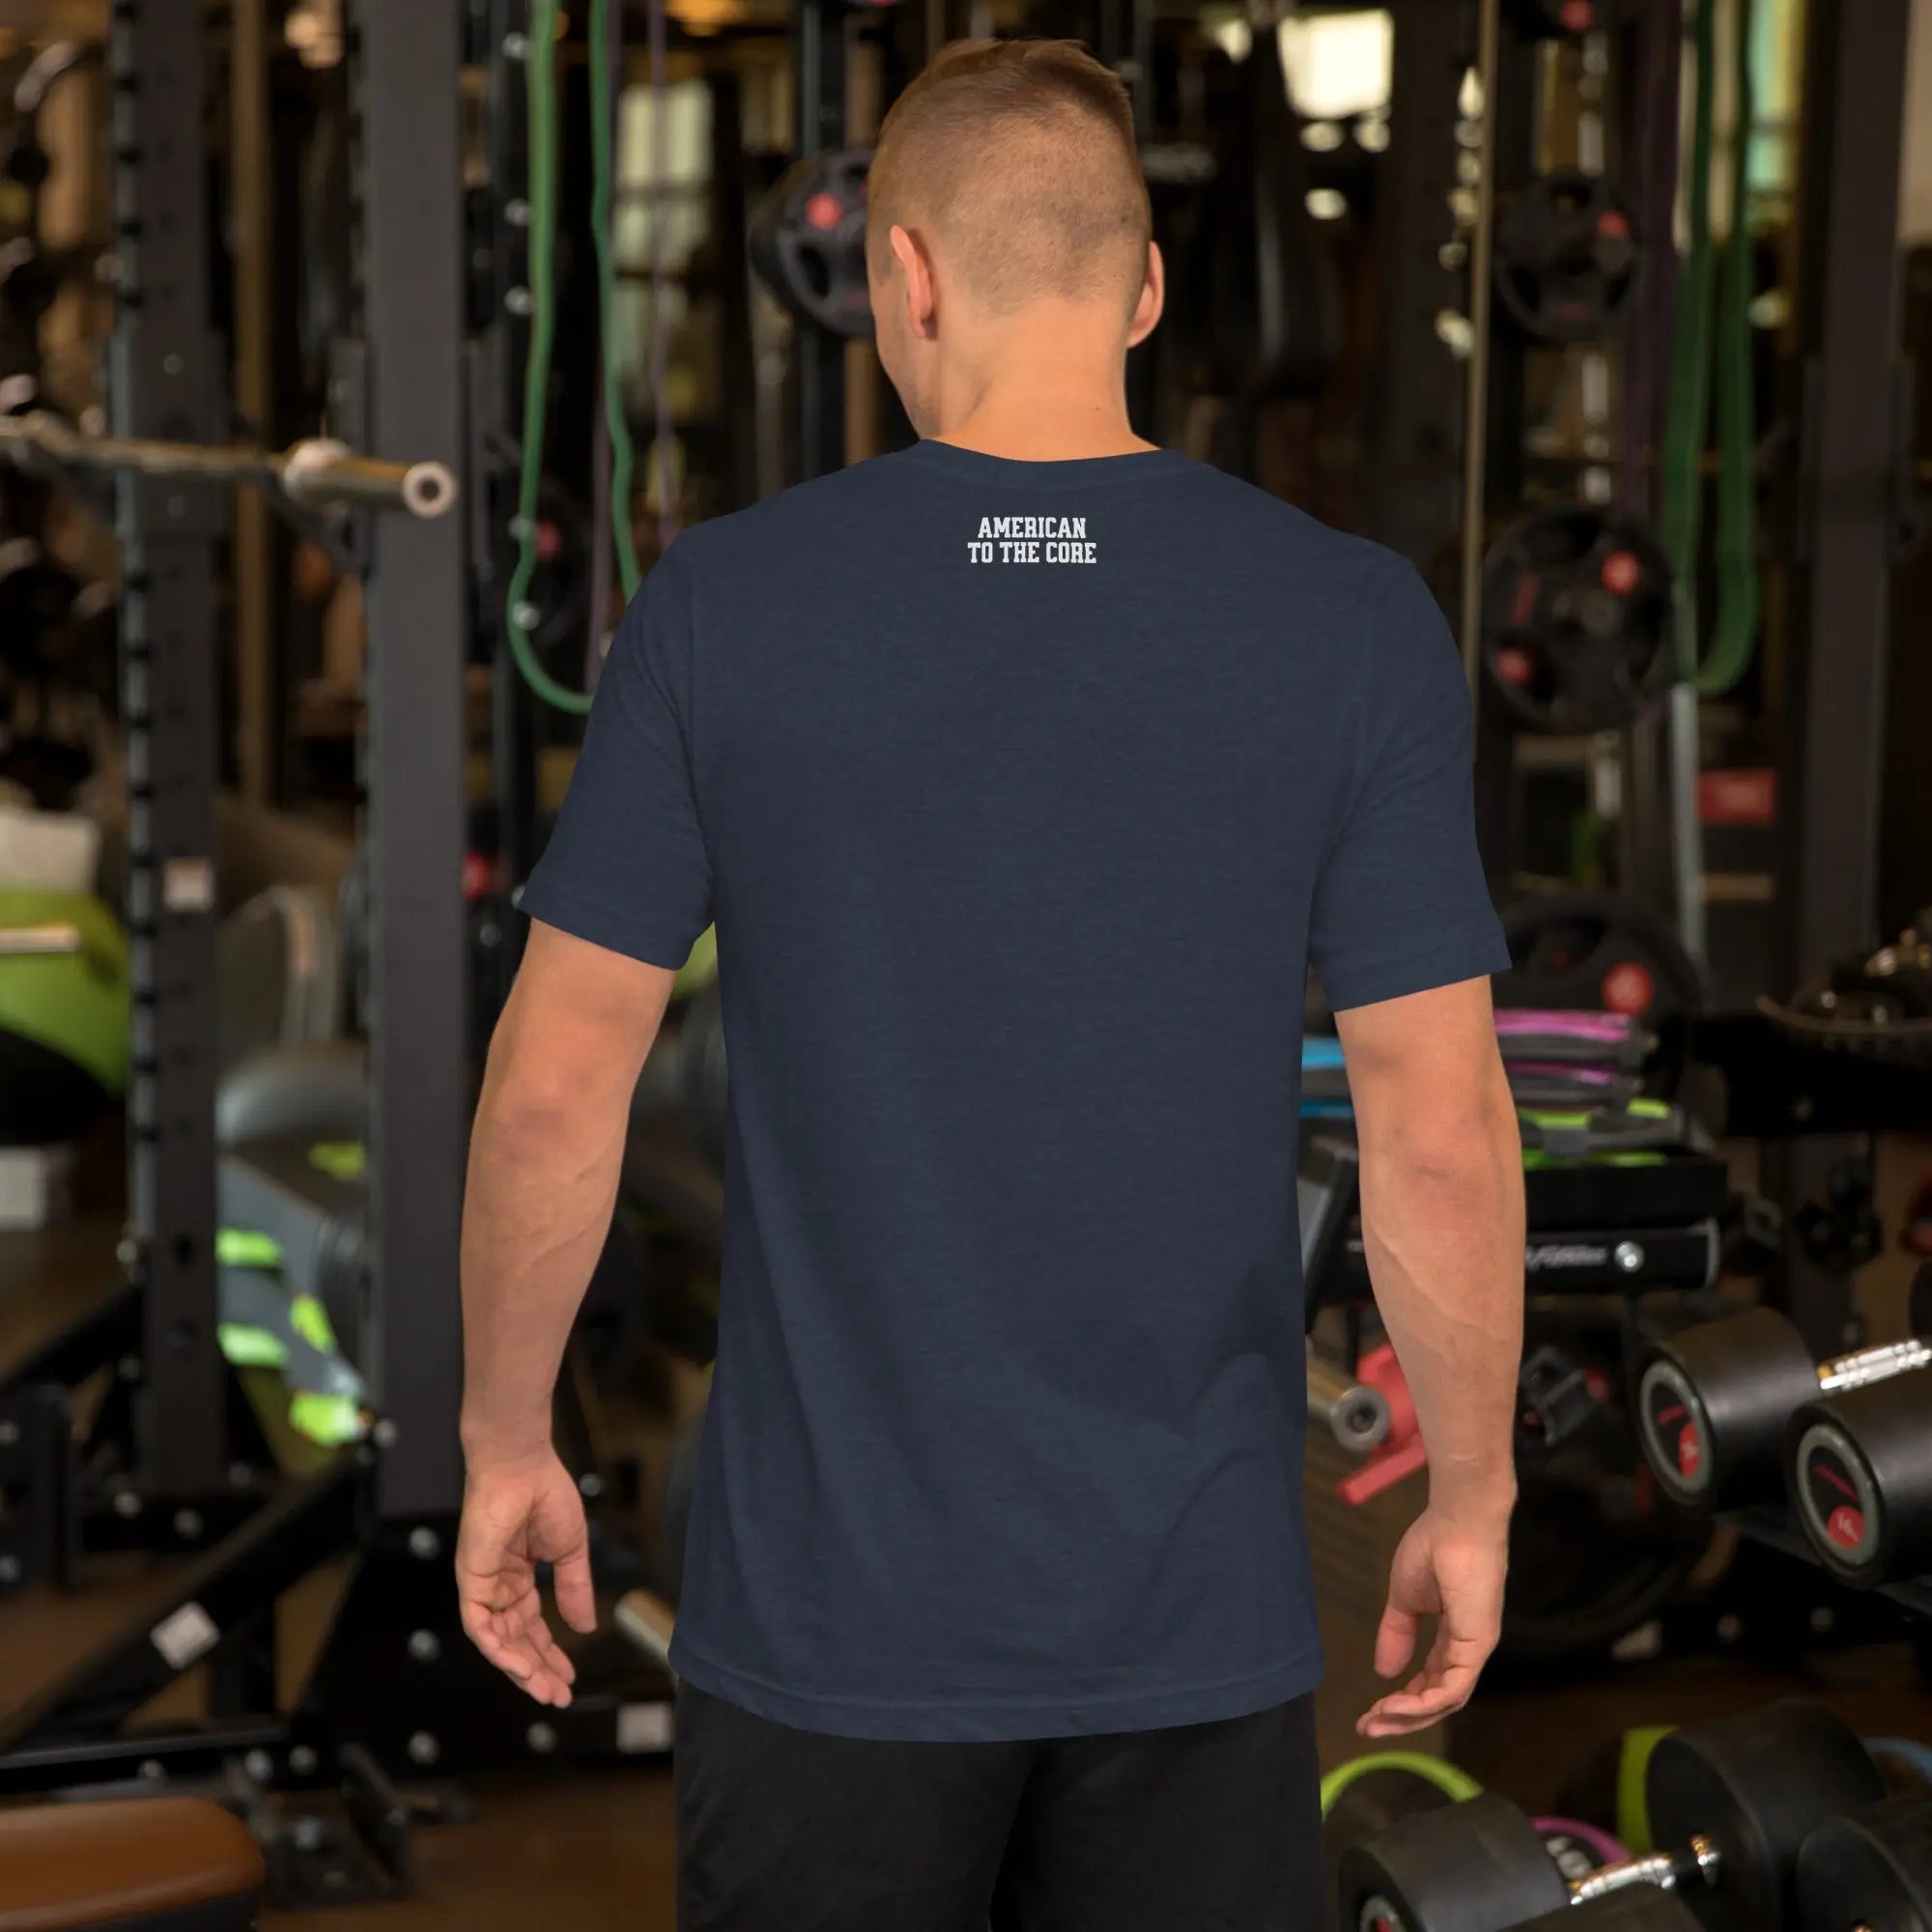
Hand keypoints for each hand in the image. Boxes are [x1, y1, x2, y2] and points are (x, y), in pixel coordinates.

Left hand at [456, 1447, 596, 1705]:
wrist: (523, 1465)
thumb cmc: (545, 1494)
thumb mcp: (569, 1551)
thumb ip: (575, 1589)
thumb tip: (586, 1628)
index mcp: (519, 1576)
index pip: (532, 1626)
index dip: (550, 1653)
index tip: (569, 1677)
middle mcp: (497, 1586)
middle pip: (516, 1640)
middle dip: (537, 1669)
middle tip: (558, 1695)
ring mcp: (482, 1584)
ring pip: (496, 1640)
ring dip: (520, 1667)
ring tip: (544, 1689)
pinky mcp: (470, 1580)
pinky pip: (480, 1626)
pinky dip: (499, 1649)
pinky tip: (521, 1666)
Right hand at [1357, 1503, 1508, 1737]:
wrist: (1457, 1520)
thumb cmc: (1434, 1546)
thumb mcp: (1405, 1598)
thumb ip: (1396, 1634)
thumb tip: (1384, 1672)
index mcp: (1453, 1637)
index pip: (1430, 1682)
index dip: (1401, 1700)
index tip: (1369, 1712)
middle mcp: (1467, 1649)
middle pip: (1438, 1700)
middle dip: (1402, 1718)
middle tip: (1366, 1728)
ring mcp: (1475, 1648)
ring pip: (1445, 1700)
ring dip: (1409, 1715)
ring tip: (1374, 1720)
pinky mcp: (1478, 1644)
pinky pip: (1453, 1687)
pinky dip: (1425, 1702)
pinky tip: (1397, 1706)